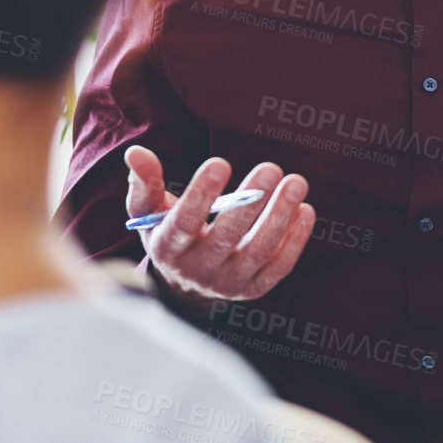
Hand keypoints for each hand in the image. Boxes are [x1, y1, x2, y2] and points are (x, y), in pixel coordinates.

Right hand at [126, 145, 313, 302]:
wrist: (184, 284)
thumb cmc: (166, 231)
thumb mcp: (148, 211)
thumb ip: (145, 182)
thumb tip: (136, 152)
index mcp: (168, 249)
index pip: (183, 224)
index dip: (201, 195)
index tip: (220, 162)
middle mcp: (197, 271)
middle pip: (225, 238)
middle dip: (250, 203)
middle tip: (271, 168)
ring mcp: (228, 284)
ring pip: (257, 253)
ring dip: (279, 217)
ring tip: (296, 184)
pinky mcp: (253, 290)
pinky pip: (278, 268)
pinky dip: (295, 241)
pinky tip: (306, 211)